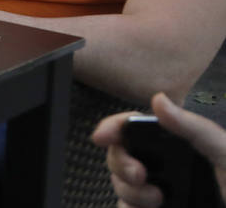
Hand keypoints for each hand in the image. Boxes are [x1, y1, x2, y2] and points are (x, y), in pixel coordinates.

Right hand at [93, 93, 225, 207]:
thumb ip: (195, 129)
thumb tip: (158, 100)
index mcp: (181, 145)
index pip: (137, 127)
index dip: (115, 127)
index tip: (102, 137)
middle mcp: (166, 167)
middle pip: (121, 155)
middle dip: (122, 163)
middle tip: (140, 176)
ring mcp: (160, 194)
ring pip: (121, 184)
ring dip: (129, 191)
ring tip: (156, 202)